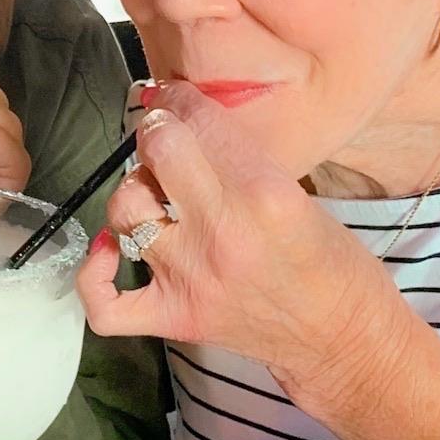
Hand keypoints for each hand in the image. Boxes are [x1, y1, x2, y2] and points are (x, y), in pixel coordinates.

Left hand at [80, 84, 420, 438]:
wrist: (343, 342)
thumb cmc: (333, 265)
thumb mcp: (300, 196)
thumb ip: (243, 163)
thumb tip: (190, 123)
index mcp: (265, 196)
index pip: (201, 124)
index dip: (182, 100)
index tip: (177, 98)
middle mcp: (222, 234)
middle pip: (158, 153)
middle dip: (157, 133)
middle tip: (165, 136)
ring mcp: (192, 280)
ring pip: (124, 210)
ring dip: (133, 192)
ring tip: (154, 193)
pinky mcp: (176, 319)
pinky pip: (105, 303)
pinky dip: (96, 274)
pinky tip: (112, 250)